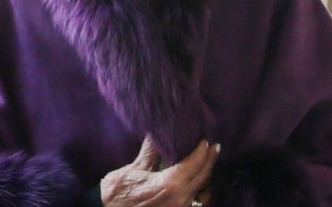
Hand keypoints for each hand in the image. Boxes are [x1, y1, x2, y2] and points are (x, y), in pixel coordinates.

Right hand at [100, 135, 219, 206]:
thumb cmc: (116, 193)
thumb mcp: (133, 169)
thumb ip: (151, 151)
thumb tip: (156, 133)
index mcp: (169, 184)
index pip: (194, 163)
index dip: (202, 151)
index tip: (206, 140)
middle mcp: (179, 199)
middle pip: (202, 177)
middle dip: (209, 161)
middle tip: (214, 148)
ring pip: (201, 193)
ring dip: (206, 178)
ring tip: (206, 166)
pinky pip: (193, 203)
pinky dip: (198, 192)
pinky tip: (196, 184)